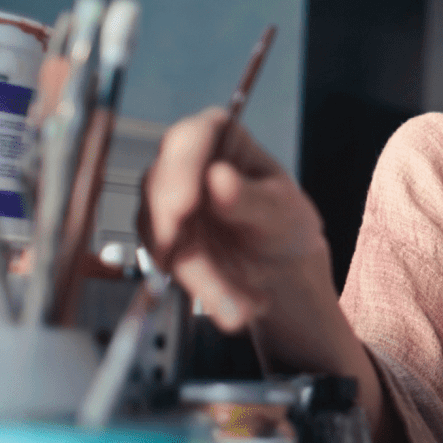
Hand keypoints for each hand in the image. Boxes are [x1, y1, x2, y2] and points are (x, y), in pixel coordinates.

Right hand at [139, 107, 329, 332]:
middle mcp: (183, 163)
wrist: (279, 264)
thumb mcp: (280, 209)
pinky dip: (201, 289)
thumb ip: (250, 197)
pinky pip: (166, 265)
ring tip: (240, 306)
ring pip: (160, 234)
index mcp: (218, 136)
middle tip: (199, 272)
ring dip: (200, 276)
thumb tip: (218, 179)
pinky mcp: (160, 237)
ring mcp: (165, 201)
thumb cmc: (283, 221)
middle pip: (160, 187)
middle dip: (180, 236)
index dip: (179, 170)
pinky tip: (234, 305)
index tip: (184, 206)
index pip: (188, 138)